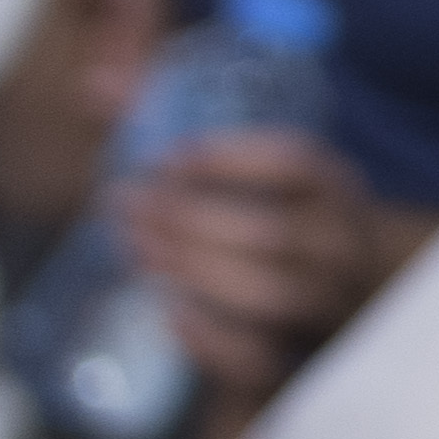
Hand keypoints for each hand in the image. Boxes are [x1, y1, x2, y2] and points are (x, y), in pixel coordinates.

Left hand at [119, 129, 418, 417]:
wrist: (341, 291)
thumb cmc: (273, 214)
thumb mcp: (246, 166)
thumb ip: (170, 116)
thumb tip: (96, 83)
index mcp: (336, 188)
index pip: (298, 164)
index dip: (231, 158)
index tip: (170, 157)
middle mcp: (342, 245)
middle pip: (271, 233)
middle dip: (190, 219)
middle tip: (129, 206)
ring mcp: (325, 303)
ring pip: (269, 293)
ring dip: (194, 270)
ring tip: (138, 248)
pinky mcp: (298, 353)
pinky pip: (259, 356)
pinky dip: (209, 338)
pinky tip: (166, 310)